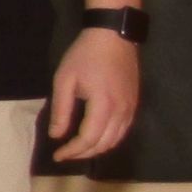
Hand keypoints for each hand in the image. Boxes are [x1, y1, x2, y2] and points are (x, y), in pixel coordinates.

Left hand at [46, 27, 138, 161]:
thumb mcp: (64, 80)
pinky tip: (96, 138)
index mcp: (103, 105)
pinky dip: (110, 140)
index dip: (72, 151)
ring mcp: (131, 108)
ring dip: (97, 149)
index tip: (57, 155)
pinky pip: (124, 130)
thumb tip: (56, 136)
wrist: (113, 36)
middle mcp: (122, 110)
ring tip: (78, 150)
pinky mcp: (135, 103)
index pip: (88, 138)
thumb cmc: (85, 55)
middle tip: (65, 155)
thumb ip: (61, 110)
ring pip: (117, 140)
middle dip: (83, 154)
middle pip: (104, 144)